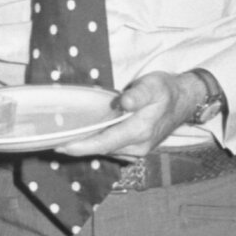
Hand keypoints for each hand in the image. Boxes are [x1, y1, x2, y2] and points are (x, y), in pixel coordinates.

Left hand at [56, 71, 205, 157]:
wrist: (185, 101)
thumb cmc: (166, 90)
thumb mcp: (154, 85)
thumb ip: (138, 94)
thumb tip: (123, 102)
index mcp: (140, 131)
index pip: (105, 142)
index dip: (82, 146)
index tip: (61, 145)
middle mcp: (138, 146)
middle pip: (101, 150)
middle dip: (77, 147)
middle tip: (51, 141)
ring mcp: (136, 151)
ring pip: (105, 151)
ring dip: (85, 147)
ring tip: (61, 138)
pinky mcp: (134, 150)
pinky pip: (110, 149)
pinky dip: (95, 145)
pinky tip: (82, 137)